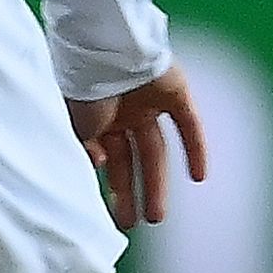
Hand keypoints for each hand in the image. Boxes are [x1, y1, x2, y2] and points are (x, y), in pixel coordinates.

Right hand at [68, 67, 207, 231]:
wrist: (104, 48)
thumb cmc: (82, 84)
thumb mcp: (74, 124)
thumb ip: (83, 148)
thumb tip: (98, 164)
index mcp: (98, 118)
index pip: (109, 159)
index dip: (111, 185)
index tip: (109, 212)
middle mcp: (124, 112)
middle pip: (132, 161)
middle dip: (131, 193)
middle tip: (132, 224)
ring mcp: (149, 103)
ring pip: (156, 151)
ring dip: (157, 184)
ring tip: (156, 217)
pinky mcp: (175, 92)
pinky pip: (189, 125)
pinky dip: (195, 150)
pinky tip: (199, 178)